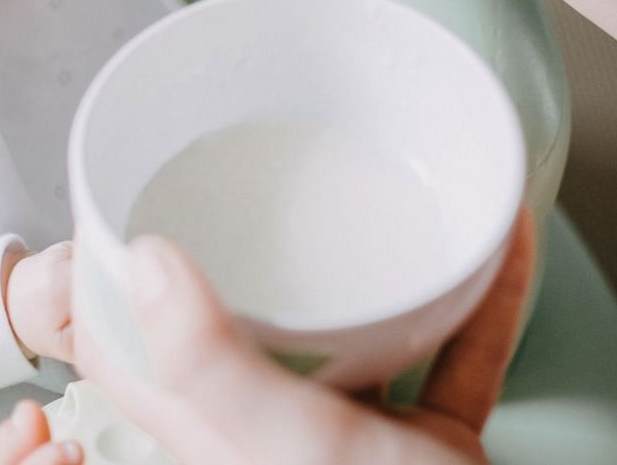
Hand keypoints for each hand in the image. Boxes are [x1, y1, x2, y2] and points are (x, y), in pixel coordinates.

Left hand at [0, 212, 534, 464]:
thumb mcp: (288, 444)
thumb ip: (212, 363)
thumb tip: (142, 262)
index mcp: (217, 439)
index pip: (133, 359)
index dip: (115, 289)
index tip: (124, 209)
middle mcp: (278, 435)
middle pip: (242, 333)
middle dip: (242, 256)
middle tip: (247, 179)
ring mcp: (359, 438)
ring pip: (351, 332)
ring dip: (366, 267)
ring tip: (370, 197)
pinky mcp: (434, 441)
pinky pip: (457, 350)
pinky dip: (482, 297)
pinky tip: (501, 244)